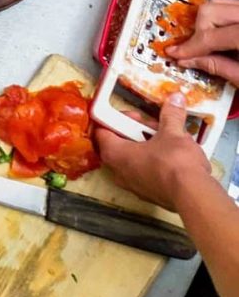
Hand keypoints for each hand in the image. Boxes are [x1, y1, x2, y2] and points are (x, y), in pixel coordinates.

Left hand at [94, 93, 211, 212]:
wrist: (194, 197)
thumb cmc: (175, 163)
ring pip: (134, 160)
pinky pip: (147, 173)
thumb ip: (171, 115)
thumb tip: (175, 99)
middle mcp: (118, 172)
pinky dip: (156, 163)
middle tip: (155, 126)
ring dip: (148, 147)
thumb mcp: (173, 132)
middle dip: (136, 132)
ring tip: (169, 141)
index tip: (136, 116)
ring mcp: (133, 186)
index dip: (116, 119)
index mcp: (114, 153)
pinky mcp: (150, 195)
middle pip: (119, 145)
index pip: (102, 131)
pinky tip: (175, 159)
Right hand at [166, 0, 238, 83]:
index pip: (209, 36)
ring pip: (220, 3)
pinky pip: (232, 5)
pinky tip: (223, 33)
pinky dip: (223, 17)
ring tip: (208, 39)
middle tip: (194, 47)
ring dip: (209, 20)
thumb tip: (189, 60)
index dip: (189, 47)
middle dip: (198, 29)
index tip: (176, 54)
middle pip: (210, 10)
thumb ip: (218, 67)